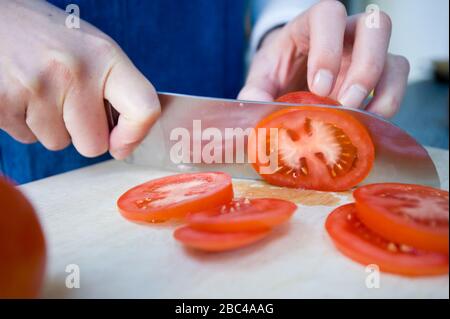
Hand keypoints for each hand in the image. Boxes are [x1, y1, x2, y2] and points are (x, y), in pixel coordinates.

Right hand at [0, 0, 159, 158]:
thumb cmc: (46, 37)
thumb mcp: (91, 49)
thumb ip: (115, 88)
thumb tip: (129, 136)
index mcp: (105, 56)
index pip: (143, 109)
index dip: (135, 136)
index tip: (121, 144)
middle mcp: (75, 71)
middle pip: (93, 144)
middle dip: (81, 132)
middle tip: (65, 99)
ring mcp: (37, 87)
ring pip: (58, 143)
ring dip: (50, 125)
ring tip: (38, 89)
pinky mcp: (4, 103)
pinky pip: (27, 139)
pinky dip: (25, 123)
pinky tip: (21, 93)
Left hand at [238, 0, 409, 117]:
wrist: (291, 76)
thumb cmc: (279, 71)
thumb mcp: (262, 79)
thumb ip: (256, 94)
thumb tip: (256, 117)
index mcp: (312, 24)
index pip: (328, 16)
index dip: (327, 48)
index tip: (318, 87)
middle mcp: (347, 33)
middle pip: (374, 27)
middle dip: (364, 68)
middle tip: (344, 102)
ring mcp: (367, 54)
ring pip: (394, 57)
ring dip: (383, 90)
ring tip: (362, 118)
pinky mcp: (379, 77)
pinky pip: (398, 82)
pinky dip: (388, 103)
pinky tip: (369, 122)